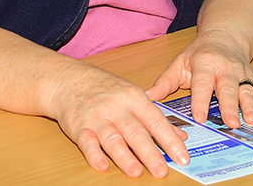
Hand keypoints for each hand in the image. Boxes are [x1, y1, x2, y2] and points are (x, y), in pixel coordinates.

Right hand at [49, 61, 190, 176]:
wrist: (70, 79)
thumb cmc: (106, 89)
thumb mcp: (134, 96)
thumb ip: (156, 118)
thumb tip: (181, 137)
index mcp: (135, 98)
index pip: (156, 120)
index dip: (170, 140)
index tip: (182, 157)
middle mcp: (117, 108)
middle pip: (135, 131)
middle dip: (149, 152)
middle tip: (162, 170)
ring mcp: (97, 117)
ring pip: (112, 138)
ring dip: (124, 156)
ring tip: (136, 172)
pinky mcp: (78, 127)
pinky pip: (86, 141)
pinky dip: (93, 153)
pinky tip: (101, 165)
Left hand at [146, 28, 252, 128]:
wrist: (224, 35)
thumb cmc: (198, 54)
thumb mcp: (179, 63)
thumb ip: (164, 83)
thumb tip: (145, 98)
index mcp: (204, 64)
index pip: (202, 84)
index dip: (200, 100)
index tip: (200, 117)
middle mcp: (225, 68)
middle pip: (228, 88)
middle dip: (230, 106)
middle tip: (231, 123)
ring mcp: (241, 72)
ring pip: (247, 89)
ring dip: (251, 105)